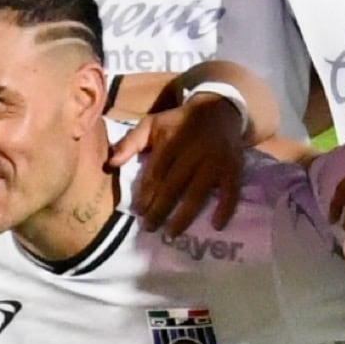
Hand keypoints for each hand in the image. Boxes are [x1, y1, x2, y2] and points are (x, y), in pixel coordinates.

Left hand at [117, 90, 250, 235]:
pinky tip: (216, 226)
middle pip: (174, 187)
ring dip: (184, 217)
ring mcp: (215, 162)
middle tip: (150, 229)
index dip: (146, 194)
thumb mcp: (152, 124)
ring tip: (171, 234)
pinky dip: (225, 209)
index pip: (156, 173)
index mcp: (171, 141)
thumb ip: (130, 143)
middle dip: (160, 211)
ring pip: (198, 194)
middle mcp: (193, 153)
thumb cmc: (180, 122)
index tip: (138, 212)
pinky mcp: (233, 168)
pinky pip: (231, 192)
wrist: (219, 109)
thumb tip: (111, 164)